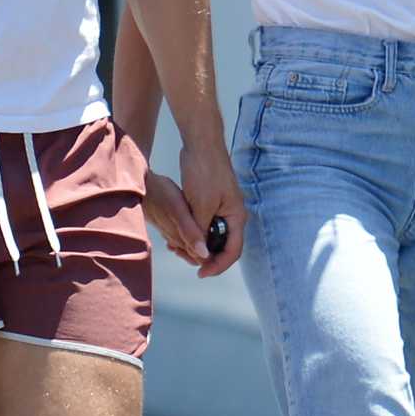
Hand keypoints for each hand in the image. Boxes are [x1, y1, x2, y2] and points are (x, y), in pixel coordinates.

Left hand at [178, 137, 246, 276]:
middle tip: (185, 261)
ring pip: (212, 235)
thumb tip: (200, 255)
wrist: (201, 142)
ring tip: (178, 250)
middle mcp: (233, 214)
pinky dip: (194, 232)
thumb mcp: (200, 205)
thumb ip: (201, 231)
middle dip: (206, 257)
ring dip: (198, 245)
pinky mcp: (212, 201)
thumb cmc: (204, 171)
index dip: (218, 265)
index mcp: (237, 216)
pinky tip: (177, 236)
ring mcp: (223, 208)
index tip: (200, 273)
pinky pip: (205, 224)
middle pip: (223, 245)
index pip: (233, 251)